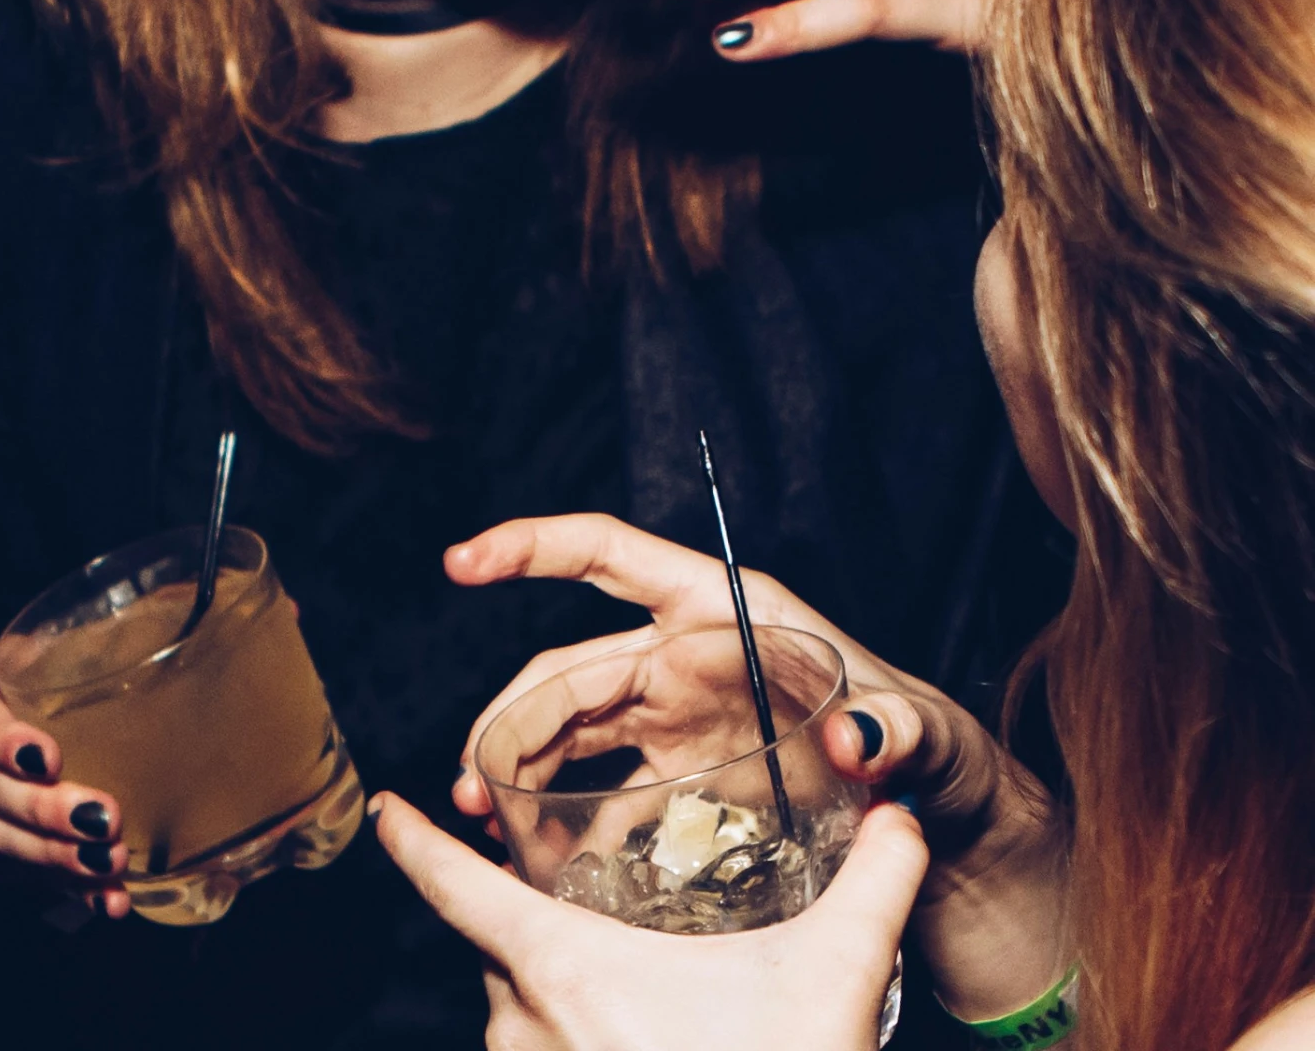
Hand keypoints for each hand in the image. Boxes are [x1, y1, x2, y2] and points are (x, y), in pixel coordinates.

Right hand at [0, 641, 132, 916]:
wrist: (74, 712)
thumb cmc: (95, 664)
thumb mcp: (108, 635)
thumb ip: (154, 621)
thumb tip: (232, 603)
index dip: (6, 739)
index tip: (47, 758)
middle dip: (42, 811)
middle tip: (105, 821)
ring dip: (52, 857)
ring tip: (109, 863)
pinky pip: (19, 875)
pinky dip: (66, 890)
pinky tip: (109, 901)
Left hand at [374, 790, 923, 1050]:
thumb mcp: (835, 977)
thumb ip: (873, 881)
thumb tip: (900, 808)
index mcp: (565, 967)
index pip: (455, 888)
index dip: (415, 842)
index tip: (386, 808)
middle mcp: (525, 1025)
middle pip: (501, 947)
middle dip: (542, 925)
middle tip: (609, 924)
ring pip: (519, 1012)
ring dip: (562, 996)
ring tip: (642, 1003)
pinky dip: (566, 1042)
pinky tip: (629, 1042)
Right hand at [443, 514, 1068, 1017]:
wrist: (943, 827)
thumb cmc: (943, 754)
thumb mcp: (931, 736)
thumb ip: (898, 731)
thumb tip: (858, 734)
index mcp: (727, 613)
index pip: (611, 557)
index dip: (534, 548)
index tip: (464, 562)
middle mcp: (688, 656)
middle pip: (570, 666)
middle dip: (510, 715)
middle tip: (476, 783)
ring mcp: (677, 718)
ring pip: (568, 727)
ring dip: (517, 767)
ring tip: (484, 819)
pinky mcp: (680, 778)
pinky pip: (600, 791)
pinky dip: (560, 818)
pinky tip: (536, 858)